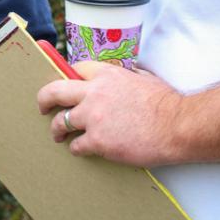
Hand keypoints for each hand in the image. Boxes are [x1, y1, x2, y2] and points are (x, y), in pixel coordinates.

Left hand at [36, 61, 184, 166]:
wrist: (177, 125)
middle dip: (44, 100)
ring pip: (60, 122)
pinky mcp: (98, 140)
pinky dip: (76, 148)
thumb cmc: (165, 103)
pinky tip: (81, 149)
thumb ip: (125, 77)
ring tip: (57, 135)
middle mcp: (94, 93)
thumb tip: (124, 78)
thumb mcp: (141, 78)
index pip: (75, 69)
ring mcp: (93, 117)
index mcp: (106, 74)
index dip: (68, 77)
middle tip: (42, 107)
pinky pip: (76, 145)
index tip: (65, 86)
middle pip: (54, 92)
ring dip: (56, 130)